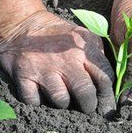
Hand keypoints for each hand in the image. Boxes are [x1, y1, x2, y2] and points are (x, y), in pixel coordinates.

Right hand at [0, 10, 115, 114]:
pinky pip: (35, 102)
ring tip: (63, 98)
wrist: (21, 25)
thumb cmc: (58, 36)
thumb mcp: (83, 37)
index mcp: (83, 49)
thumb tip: (109, 86)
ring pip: (61, 101)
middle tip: (87, 107)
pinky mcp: (23, 76)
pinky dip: (38, 103)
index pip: (104, 78)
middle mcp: (65, 59)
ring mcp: (43, 69)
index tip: (107, 107)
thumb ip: (97, 57)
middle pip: (85, 93)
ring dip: (63, 104)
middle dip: (89, 105)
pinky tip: (42, 95)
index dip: (108, 97)